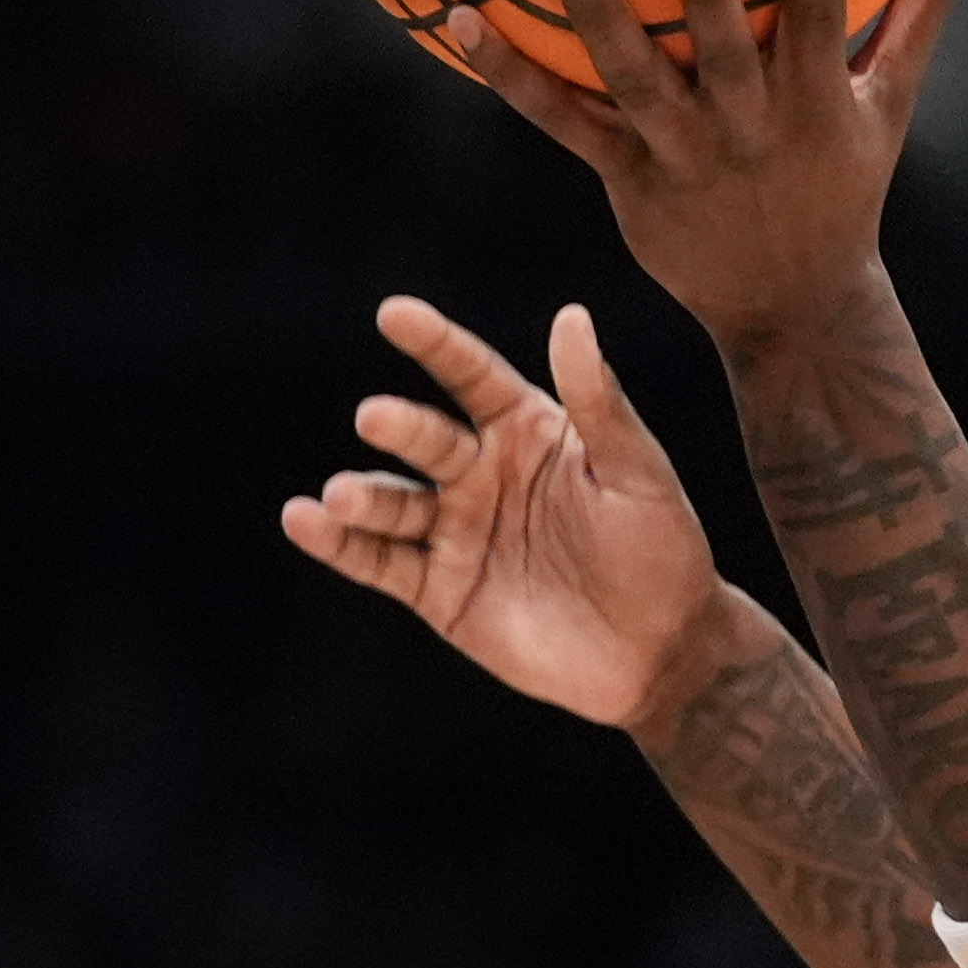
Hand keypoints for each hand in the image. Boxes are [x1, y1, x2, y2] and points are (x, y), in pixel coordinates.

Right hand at [282, 296, 739, 730]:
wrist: (664, 653)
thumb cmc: (662, 552)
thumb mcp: (640, 474)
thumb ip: (601, 403)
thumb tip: (571, 316)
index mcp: (529, 431)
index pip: (473, 377)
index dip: (436, 344)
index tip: (396, 314)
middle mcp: (481, 473)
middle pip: (428, 440)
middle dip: (400, 427)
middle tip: (376, 416)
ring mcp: (456, 531)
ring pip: (393, 503)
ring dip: (361, 496)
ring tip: (338, 496)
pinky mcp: (439, 590)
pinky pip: (379, 562)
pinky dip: (340, 544)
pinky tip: (304, 521)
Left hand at [446, 0, 967, 344]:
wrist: (793, 306)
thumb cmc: (843, 182)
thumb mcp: (891, 103)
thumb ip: (924, 5)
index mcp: (816, 104)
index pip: (823, 16)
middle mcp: (750, 129)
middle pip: (725, 50)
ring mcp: (684, 157)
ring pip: (637, 82)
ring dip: (598, 17)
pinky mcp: (630, 180)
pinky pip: (564, 123)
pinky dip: (511, 76)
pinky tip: (460, 18)